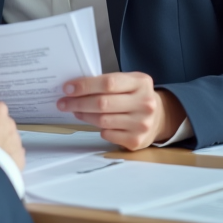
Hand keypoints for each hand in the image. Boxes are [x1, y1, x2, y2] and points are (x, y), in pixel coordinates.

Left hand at [56, 72, 184, 150]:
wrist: (158, 117)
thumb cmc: (135, 96)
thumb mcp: (129, 82)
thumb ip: (108, 82)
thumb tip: (74, 87)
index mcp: (141, 82)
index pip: (108, 83)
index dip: (85, 86)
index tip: (67, 88)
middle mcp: (145, 103)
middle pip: (103, 103)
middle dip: (78, 102)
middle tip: (63, 102)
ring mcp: (142, 123)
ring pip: (102, 120)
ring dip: (84, 115)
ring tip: (76, 111)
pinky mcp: (136, 140)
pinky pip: (108, 134)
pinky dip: (98, 129)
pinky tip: (95, 123)